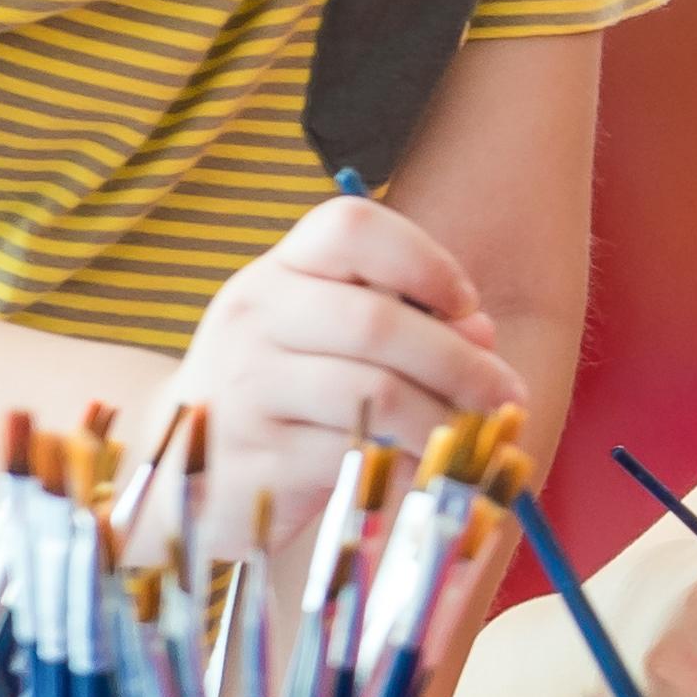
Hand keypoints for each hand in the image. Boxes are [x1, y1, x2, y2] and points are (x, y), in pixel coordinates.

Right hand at [172, 190, 532, 527]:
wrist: (190, 466)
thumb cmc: (286, 387)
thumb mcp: (331, 337)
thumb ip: (407, 321)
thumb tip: (481, 335)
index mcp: (278, 272)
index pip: (350, 229)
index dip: (424, 259)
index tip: (466, 304)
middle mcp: (253, 317)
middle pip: (378, 322)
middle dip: (460, 361)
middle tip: (506, 393)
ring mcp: (245, 389)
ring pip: (375, 393)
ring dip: (445, 418)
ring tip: (477, 435)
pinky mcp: (253, 460)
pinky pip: (353, 455)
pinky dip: (408, 463)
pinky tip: (425, 468)